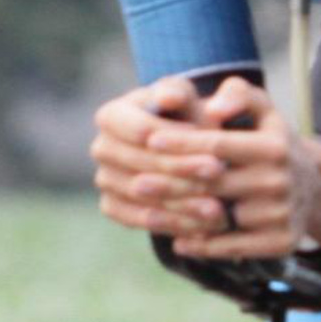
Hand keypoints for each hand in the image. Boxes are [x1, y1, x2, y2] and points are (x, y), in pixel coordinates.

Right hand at [90, 76, 226, 238]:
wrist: (187, 150)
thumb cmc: (193, 118)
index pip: (143, 130)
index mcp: (112, 114)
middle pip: (141, 163)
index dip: (178, 140)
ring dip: (180, 202)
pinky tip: (203, 228)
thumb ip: (188, 93)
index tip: (213, 145)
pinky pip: (138, 220)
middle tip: (219, 175)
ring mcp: (104, 178)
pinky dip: (171, 224)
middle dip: (183, 170)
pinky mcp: (112, 205)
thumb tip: (170, 99)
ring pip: (141, 194)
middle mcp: (101, 146)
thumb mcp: (197, 100)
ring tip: (218, 207)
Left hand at [139, 75, 320, 259]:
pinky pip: (234, 247)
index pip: (216, 144)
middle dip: (171, 183)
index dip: (180, 142)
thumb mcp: (263, 109)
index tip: (148, 140)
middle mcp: (281, 181)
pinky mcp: (282, 242)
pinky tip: (178, 241)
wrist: (314, 187)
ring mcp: (282, 214)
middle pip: (213, 185)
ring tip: (148, 212)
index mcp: (274, 146)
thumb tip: (215, 107)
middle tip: (136, 184)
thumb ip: (239, 94)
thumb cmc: (271, 141)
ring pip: (219, 218)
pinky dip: (203, 246)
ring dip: (182, 219)